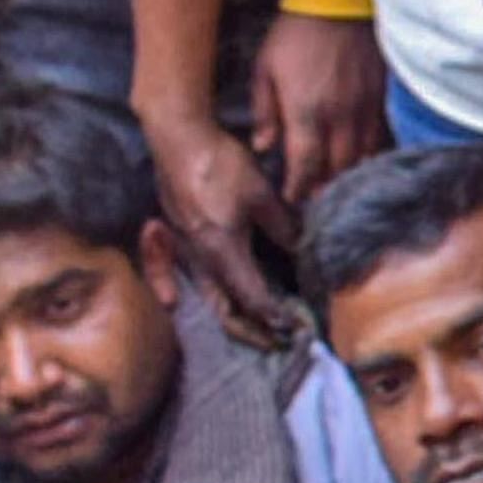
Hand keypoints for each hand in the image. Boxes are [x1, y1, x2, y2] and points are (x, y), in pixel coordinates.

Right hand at [147, 108, 304, 347]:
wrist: (178, 139)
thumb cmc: (220, 163)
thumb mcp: (261, 195)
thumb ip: (283, 227)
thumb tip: (305, 250)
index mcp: (222, 250)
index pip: (253, 298)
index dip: (277, 318)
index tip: (299, 329)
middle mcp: (201, 259)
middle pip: (226, 312)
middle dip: (253, 332)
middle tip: (281, 342)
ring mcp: (187, 252)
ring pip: (210, 300)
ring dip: (235, 320)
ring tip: (261, 329)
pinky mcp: (182, 241)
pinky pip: (194, 282)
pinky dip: (210, 300)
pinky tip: (209, 303)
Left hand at [250, 12, 386, 207]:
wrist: (338, 1)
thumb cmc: (294, 34)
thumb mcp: (265, 69)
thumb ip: (264, 112)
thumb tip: (263, 145)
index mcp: (306, 112)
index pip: (305, 165)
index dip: (299, 188)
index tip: (293, 198)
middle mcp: (339, 116)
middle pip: (336, 168)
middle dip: (325, 188)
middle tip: (316, 200)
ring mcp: (365, 108)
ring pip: (362, 157)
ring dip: (349, 175)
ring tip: (339, 186)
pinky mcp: (382, 97)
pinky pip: (380, 136)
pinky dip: (370, 154)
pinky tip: (363, 160)